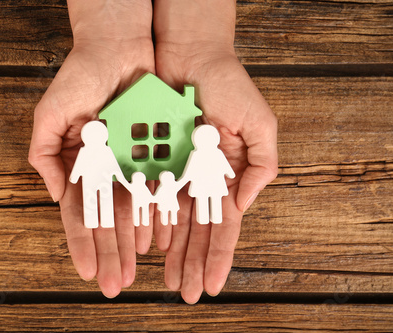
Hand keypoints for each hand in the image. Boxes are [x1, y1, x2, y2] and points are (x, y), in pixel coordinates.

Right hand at [28, 0, 154, 297]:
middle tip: (115, 284)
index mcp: (79, 165)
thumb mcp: (50, 114)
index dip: (82, 243)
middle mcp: (105, 170)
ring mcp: (130, 163)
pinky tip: (156, 239)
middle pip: (107, 219)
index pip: (79, 213)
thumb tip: (54, 195)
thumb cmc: (80, 77)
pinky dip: (156, 213)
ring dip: (132, 242)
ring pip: (133, 211)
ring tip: (135, 270)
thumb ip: (43, 155)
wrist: (119, 47)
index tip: (88, 270)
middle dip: (110, 253)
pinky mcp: (155, 152)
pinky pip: (157, 187)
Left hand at [153, 0, 277, 303]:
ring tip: (165, 279)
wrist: (191, 57)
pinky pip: (148, 196)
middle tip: (184, 294)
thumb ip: (261, 166)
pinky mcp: (153, 159)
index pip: (223, 226)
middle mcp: (201, 180)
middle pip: (195, 231)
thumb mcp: (259, 123)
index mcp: (227, 177)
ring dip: (170, 252)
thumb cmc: (229, 86)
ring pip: (172, 221)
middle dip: (191, 264)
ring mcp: (177, 172)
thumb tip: (243, 206)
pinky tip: (147, 246)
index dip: (218, 257)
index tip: (211, 286)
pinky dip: (148, 221)